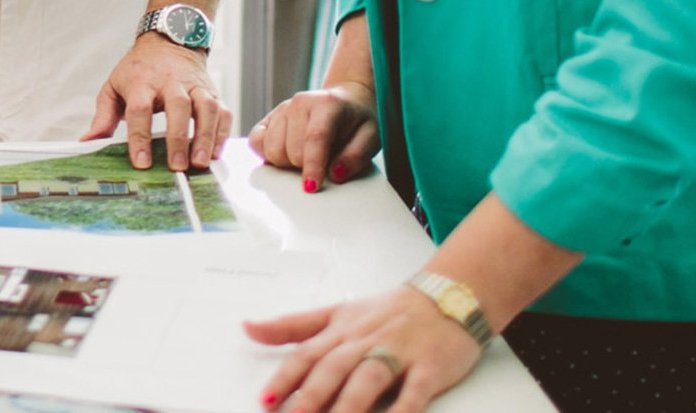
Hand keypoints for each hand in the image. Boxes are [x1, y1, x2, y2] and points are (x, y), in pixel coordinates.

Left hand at [82, 34, 230, 170]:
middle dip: (178, 137)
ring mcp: (195, 84)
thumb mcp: (114, 86)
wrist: (169, 40)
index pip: (141, 108)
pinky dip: (222, 131)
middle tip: (176, 166)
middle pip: (178, 106)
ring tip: (200, 163)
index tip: (141, 162)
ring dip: (205, 135)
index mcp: (142, 81)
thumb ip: (103, 115)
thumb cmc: (139, 70)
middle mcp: (171, 81)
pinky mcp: (212, 90)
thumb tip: (88, 142)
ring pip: (206, 107)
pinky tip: (216, 152)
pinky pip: (223, 109)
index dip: (140, 136)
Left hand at [245, 285, 481, 412]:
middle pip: (334, 367)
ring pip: (369, 379)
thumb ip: (293, 325)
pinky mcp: (429, 367)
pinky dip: (402, 412)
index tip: (264, 400)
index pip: (308, 352)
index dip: (285, 377)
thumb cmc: (387, 311)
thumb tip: (247, 327)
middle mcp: (366, 339)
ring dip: (349, 406)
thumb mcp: (338, 312)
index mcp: (342, 328)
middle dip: (311, 397)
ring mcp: (398, 351)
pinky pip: (414, 393)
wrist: (447, 294)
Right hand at [247, 83, 379, 191]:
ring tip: (305, 158)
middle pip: (291, 150)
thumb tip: (335, 174)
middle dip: (304, 167)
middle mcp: (300, 103)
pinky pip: (256, 142)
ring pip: (272, 149)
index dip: (312, 165)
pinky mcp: (270, 116)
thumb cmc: (358, 121)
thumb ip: (356, 156)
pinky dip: (267, 154)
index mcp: (327, 105)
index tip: (311, 187)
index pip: (315, 137)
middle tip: (320, 165)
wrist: (347, 98)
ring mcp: (283, 108)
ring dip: (287, 163)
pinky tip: (285, 155)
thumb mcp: (371, 137)